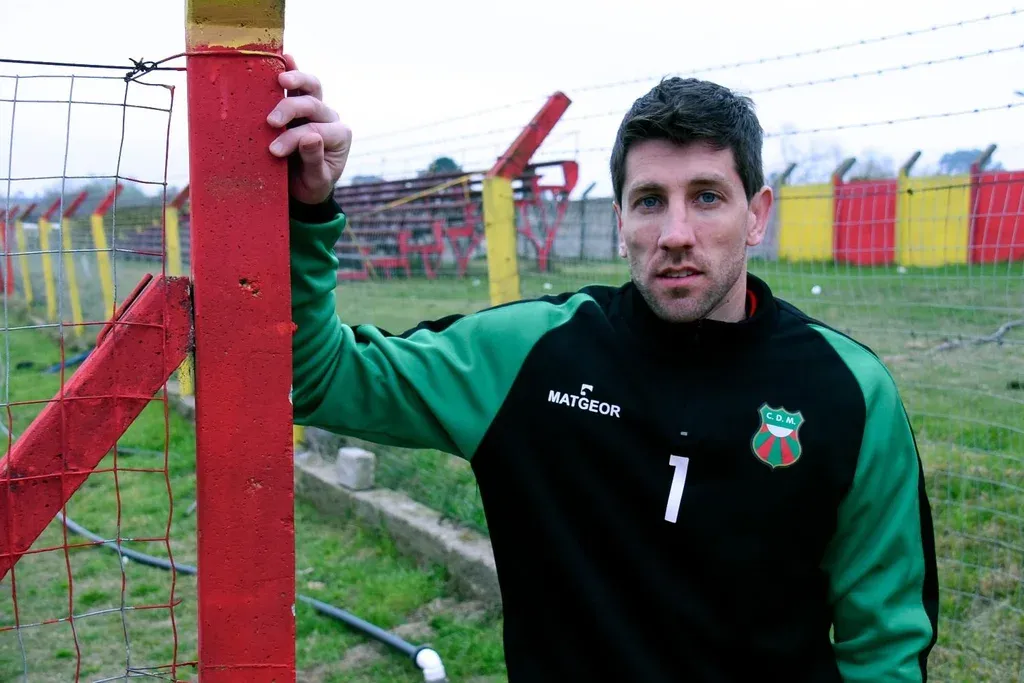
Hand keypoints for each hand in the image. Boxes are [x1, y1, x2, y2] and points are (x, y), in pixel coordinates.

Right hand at [267, 54, 351, 204]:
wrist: (305, 186)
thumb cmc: (312, 185)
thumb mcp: (316, 181)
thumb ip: (315, 161)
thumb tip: (310, 136)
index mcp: (340, 137)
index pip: (314, 132)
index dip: (292, 139)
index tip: (273, 151)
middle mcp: (331, 118)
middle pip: (313, 105)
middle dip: (290, 111)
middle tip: (271, 122)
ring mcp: (317, 109)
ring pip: (312, 87)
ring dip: (296, 80)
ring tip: (280, 80)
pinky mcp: (302, 104)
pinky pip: (300, 85)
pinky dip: (292, 70)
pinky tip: (285, 58)